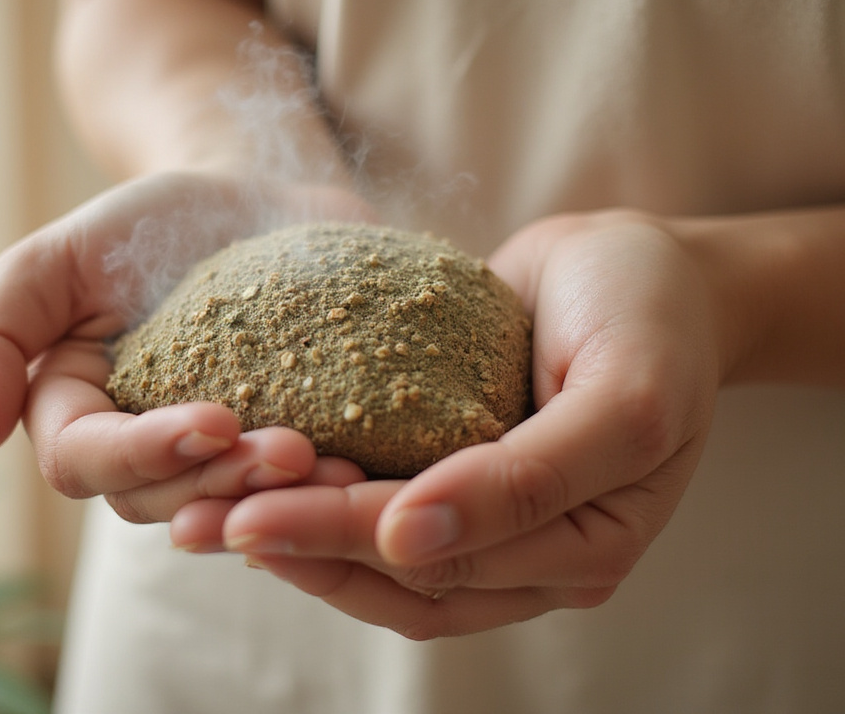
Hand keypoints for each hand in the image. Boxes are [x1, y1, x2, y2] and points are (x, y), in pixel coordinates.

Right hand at [0, 171, 372, 524]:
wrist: (253, 198)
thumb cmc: (148, 224)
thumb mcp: (57, 255)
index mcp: (76, 417)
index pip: (86, 461)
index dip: (146, 452)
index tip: (215, 418)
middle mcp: (143, 458)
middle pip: (165, 501)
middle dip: (228, 482)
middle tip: (294, 452)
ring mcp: (216, 463)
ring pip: (231, 511)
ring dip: (282, 501)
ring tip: (340, 473)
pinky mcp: (283, 451)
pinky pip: (295, 498)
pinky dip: (326, 494)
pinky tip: (366, 475)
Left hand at [174, 210, 727, 636]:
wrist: (651, 266)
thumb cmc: (650, 317)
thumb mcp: (622, 394)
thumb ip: (530, 479)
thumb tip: (412, 545)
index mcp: (586, 551)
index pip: (449, 564)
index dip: (347, 539)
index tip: (255, 517)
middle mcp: (533, 558)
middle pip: (400, 577)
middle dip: (298, 545)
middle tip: (194, 520)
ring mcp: (494, 526)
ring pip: (379, 562)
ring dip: (292, 538)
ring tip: (199, 512)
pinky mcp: (458, 483)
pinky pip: (380, 512)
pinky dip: (316, 500)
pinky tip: (251, 477)